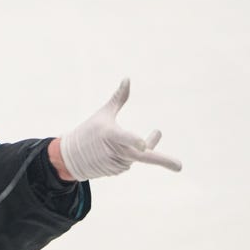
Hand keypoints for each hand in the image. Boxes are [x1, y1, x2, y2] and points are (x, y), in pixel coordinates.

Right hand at [55, 79, 180, 181]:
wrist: (70, 157)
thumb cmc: (88, 131)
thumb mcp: (103, 114)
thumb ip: (119, 99)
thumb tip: (127, 78)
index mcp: (111, 135)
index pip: (126, 138)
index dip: (136, 141)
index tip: (143, 144)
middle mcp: (115, 151)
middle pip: (142, 156)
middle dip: (162, 160)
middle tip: (179, 166)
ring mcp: (116, 164)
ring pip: (139, 156)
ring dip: (147, 147)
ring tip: (157, 132)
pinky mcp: (116, 171)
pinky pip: (131, 162)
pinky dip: (134, 154)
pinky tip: (127, 149)